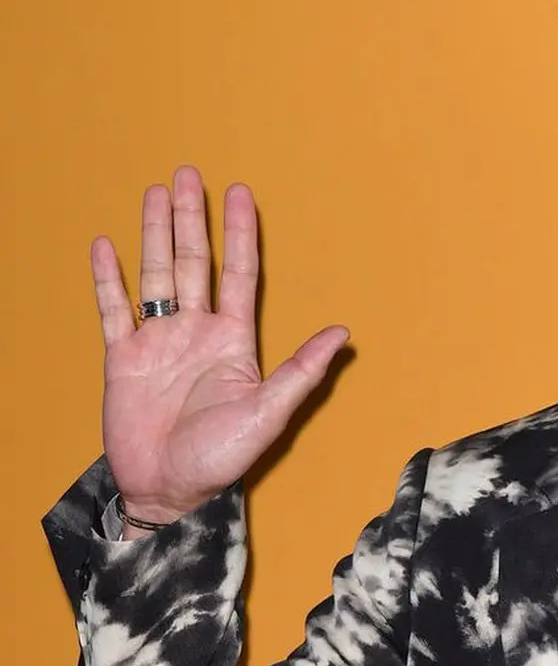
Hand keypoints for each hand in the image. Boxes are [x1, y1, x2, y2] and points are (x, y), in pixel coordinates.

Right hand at [93, 166, 348, 536]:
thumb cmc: (222, 459)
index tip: (240, 193)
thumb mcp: (269, 413)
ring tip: (155, 192)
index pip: (240, 272)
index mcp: (234, 339)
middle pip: (194, 261)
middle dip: (192, 219)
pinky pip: (114, 309)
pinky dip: (108, 278)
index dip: (239, 233)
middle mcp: (197, 331)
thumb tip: (344, 333)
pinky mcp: (123, 359)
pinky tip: (106, 244)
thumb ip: (301, 371)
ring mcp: (159, 341)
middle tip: (189, 173)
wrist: (168, 492)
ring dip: (153, 233)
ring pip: (155, 274)